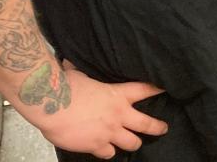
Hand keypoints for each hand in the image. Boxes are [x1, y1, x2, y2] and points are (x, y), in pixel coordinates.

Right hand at [36, 60, 167, 158]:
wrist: (51, 105)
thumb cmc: (65, 86)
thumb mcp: (80, 74)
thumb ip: (83, 73)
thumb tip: (70, 64)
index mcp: (118, 94)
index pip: (145, 90)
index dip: (157, 89)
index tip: (165, 89)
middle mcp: (118, 114)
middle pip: (147, 124)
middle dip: (158, 127)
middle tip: (163, 129)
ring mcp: (109, 132)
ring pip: (132, 143)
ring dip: (133, 143)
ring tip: (135, 143)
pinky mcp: (96, 146)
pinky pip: (109, 154)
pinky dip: (108, 152)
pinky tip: (106, 150)